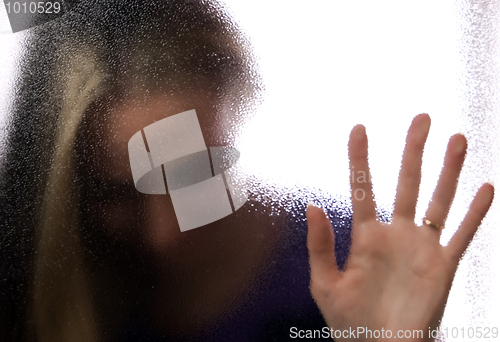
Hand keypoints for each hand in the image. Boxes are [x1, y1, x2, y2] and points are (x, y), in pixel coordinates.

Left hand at [306, 114, 493, 340]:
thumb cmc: (349, 321)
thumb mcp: (325, 282)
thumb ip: (319, 244)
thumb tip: (311, 205)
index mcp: (365, 236)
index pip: (362, 188)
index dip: (360, 158)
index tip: (359, 129)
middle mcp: (396, 234)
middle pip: (406, 183)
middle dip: (413, 151)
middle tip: (421, 119)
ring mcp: (421, 248)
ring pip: (438, 200)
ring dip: (449, 171)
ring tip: (456, 140)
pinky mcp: (443, 266)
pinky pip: (462, 234)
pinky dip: (476, 213)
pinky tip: (485, 188)